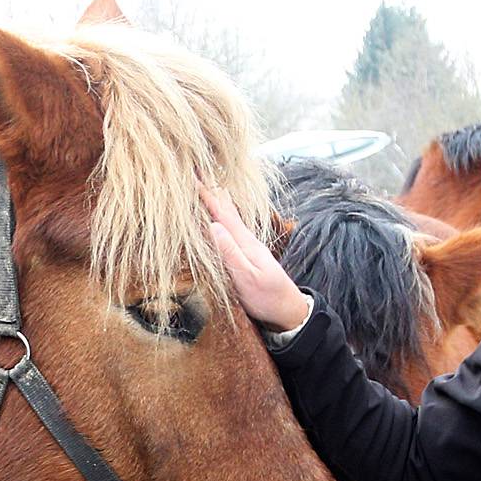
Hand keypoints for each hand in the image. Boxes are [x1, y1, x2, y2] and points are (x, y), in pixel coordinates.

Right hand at [202, 189, 310, 332]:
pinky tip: (218, 216)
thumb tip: (212, 226)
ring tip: (204, 185)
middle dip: (210, 190)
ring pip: (228, 217)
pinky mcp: (248, 255)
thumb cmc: (268, 298)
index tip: (190, 175)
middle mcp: (246, 240)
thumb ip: (231, 253)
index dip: (206, 194)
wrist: (289, 311)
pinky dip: (221, 216)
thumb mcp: (247, 278)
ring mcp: (248, 246)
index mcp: (245, 242)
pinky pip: (230, 229)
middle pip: (225, 209)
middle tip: (195, 170)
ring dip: (215, 200)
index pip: (221, 213)